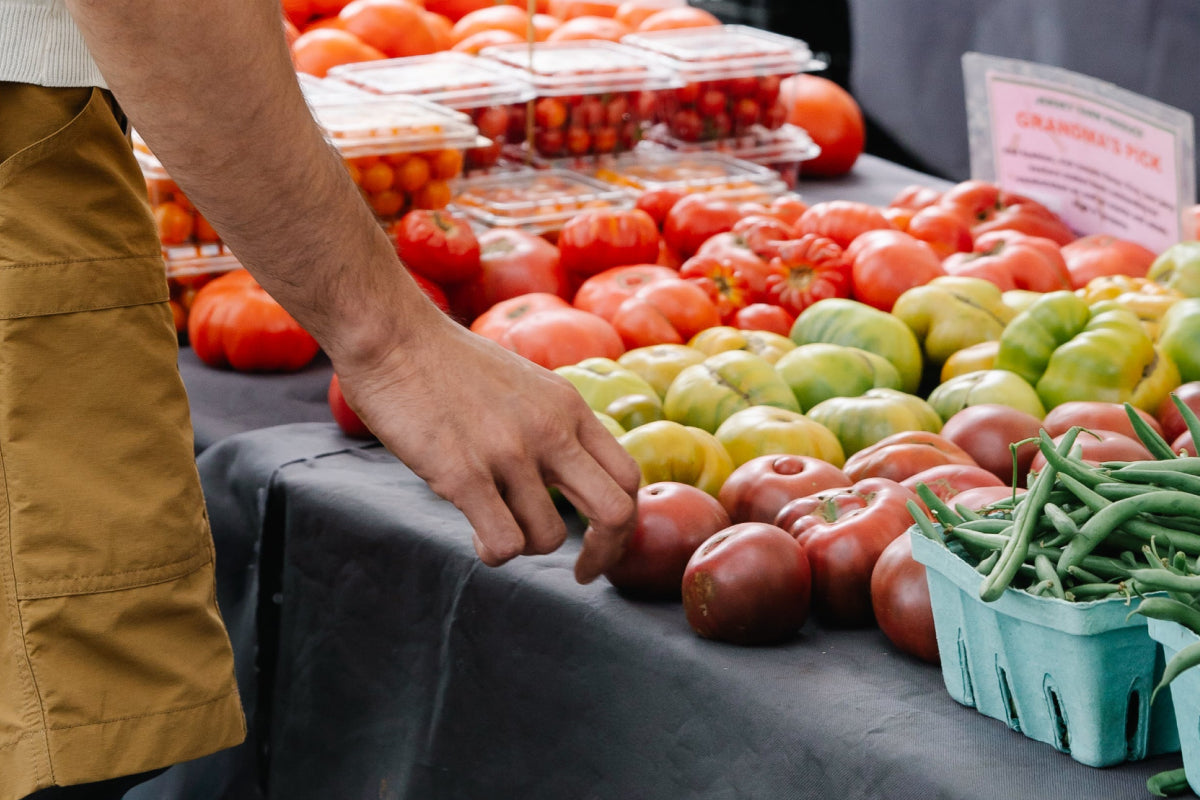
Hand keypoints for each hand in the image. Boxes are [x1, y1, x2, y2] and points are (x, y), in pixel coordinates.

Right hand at [335, 312, 640, 582]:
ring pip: (548, 538)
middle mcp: (551, 430)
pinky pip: (503, 543)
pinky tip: (476, 536)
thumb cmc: (449, 363)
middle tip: (581, 572)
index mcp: (570, 407)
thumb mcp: (526, 384)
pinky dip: (493, 552)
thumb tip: (570, 479)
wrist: (393, 335)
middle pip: (614, 512)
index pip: (628, 477)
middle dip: (604, 554)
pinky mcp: (464, 473)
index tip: (601, 544)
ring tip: (494, 526)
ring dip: (524, 545)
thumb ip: (555, 426)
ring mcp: (510, 452)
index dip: (624, 523)